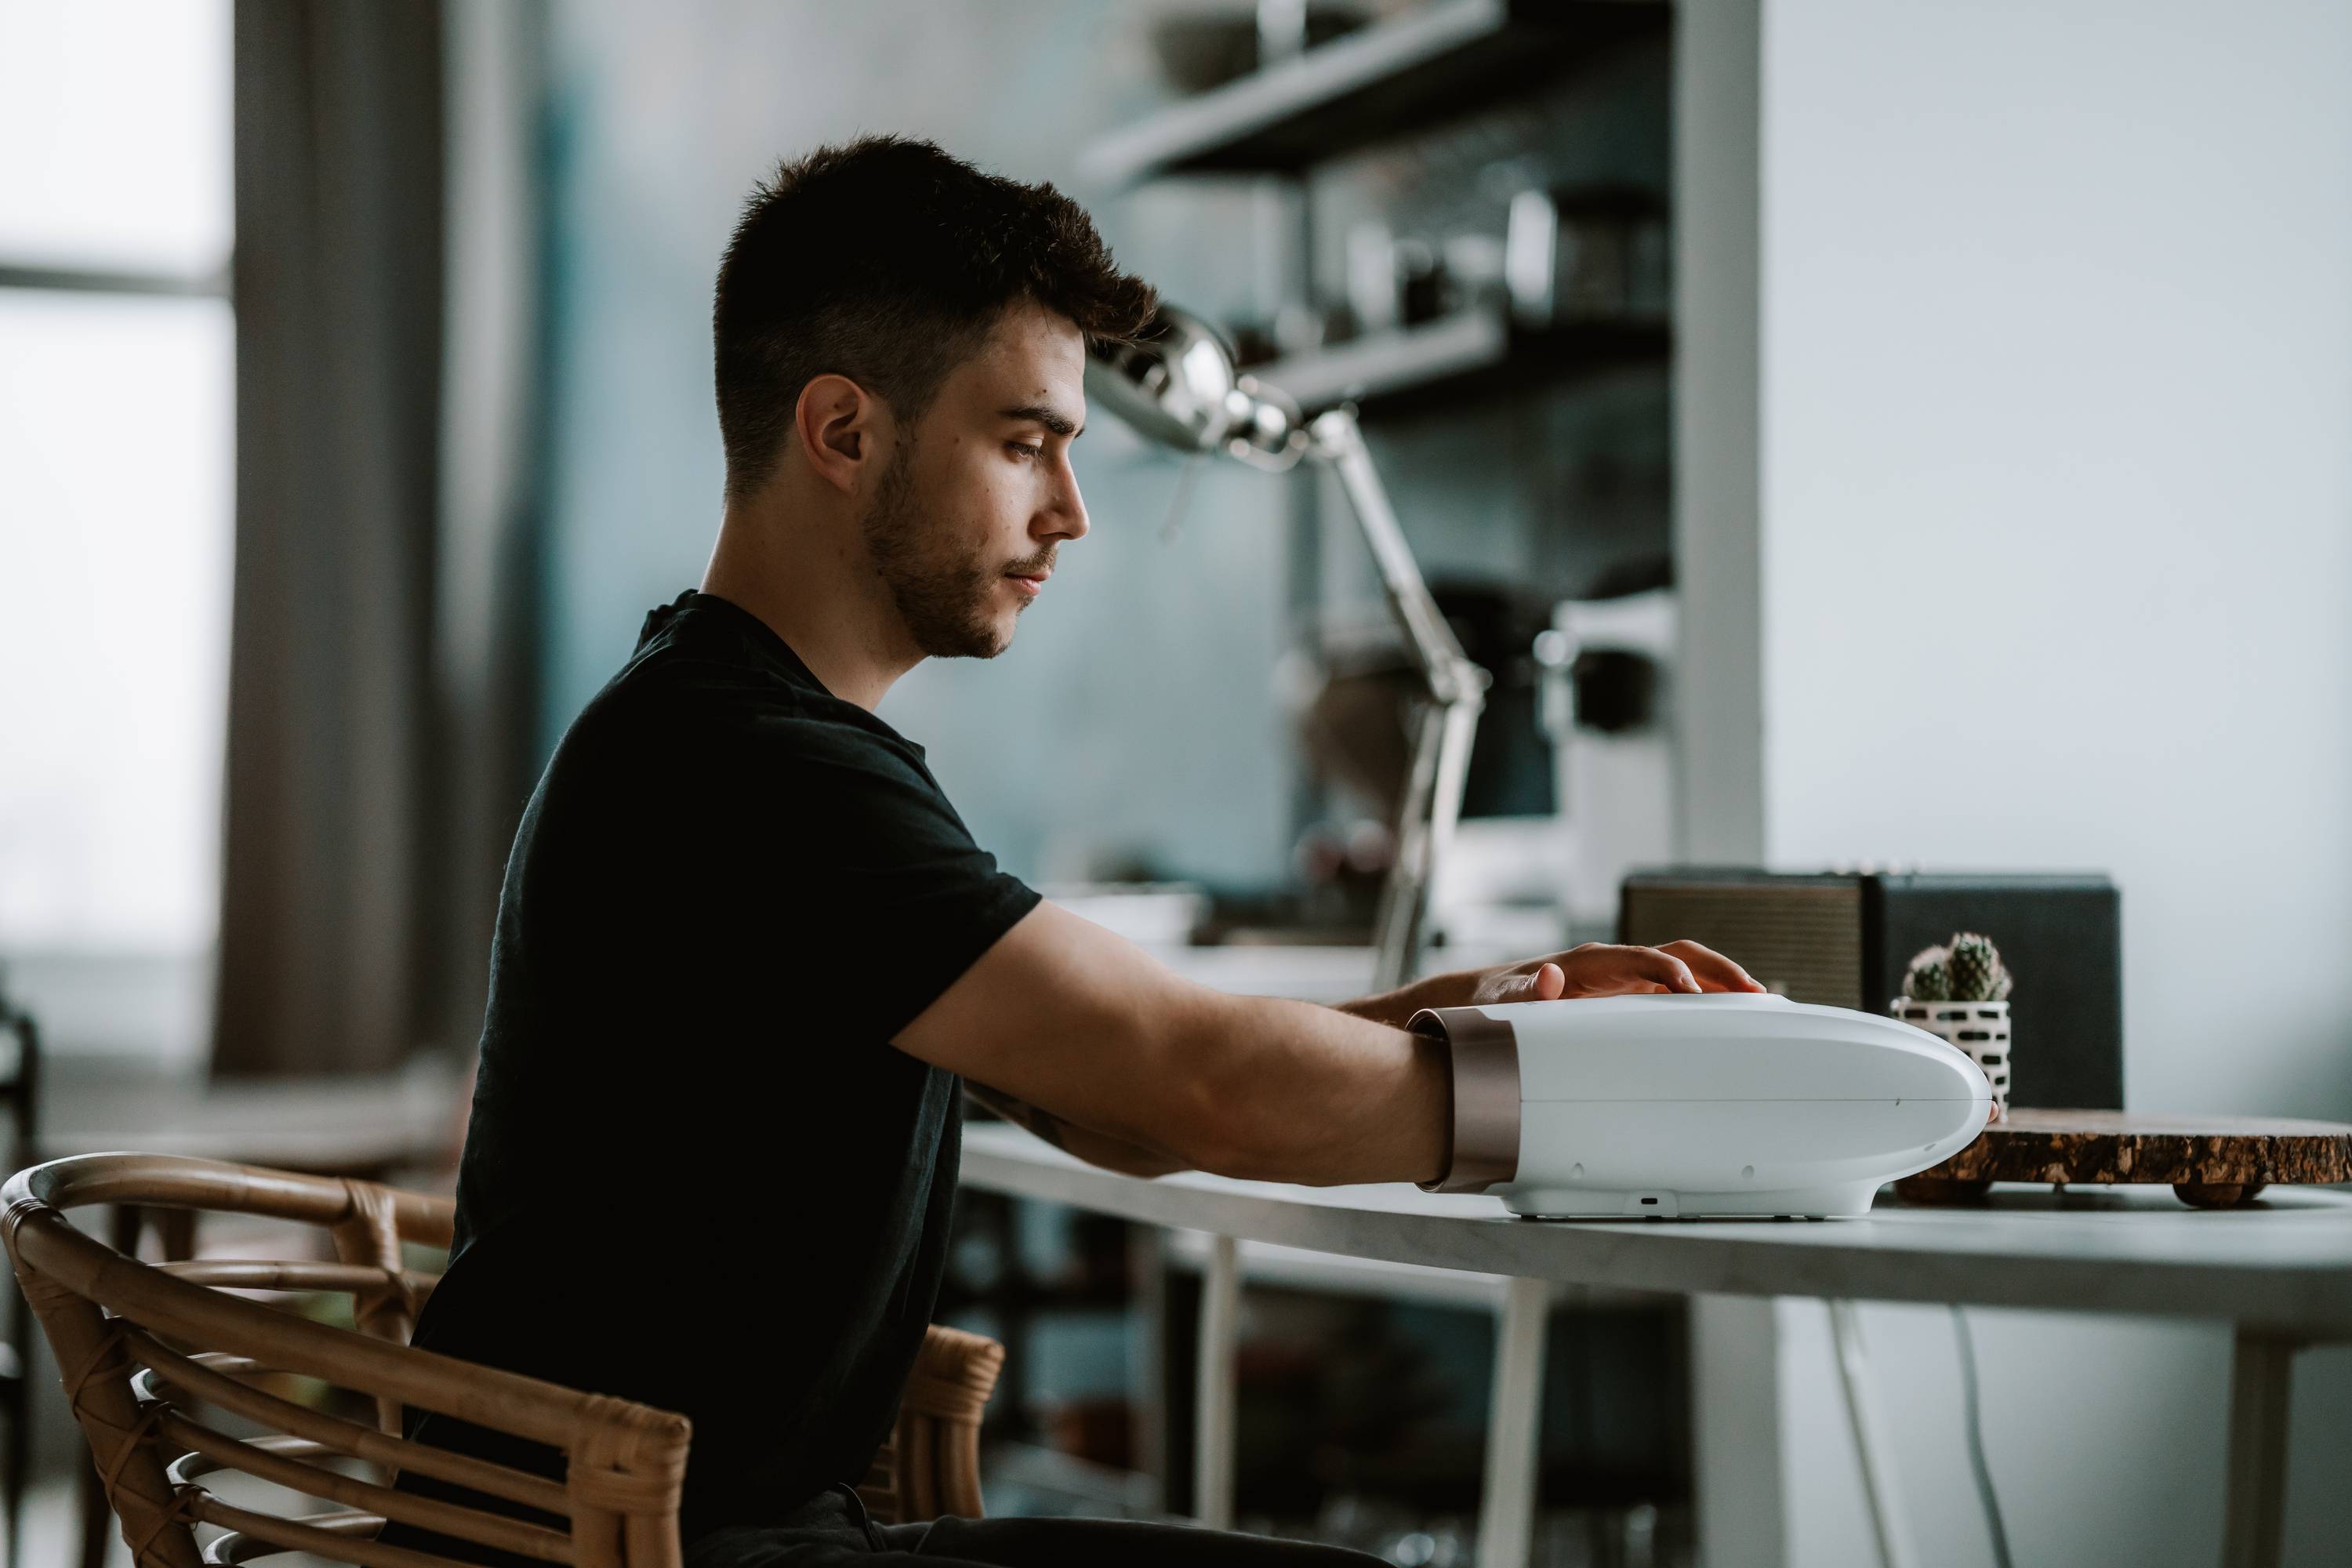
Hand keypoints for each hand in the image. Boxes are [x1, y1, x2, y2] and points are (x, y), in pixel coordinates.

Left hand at [1467, 940, 1766, 1005]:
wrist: (1495, 996)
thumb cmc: (1503, 998)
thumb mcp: (1509, 998)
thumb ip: (1529, 991)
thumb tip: (1550, 977)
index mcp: (1593, 962)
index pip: (1645, 960)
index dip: (1672, 974)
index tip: (1696, 994)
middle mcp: (1617, 963)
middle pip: (1678, 955)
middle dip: (1717, 970)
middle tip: (1753, 993)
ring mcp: (1627, 976)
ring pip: (1685, 969)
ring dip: (1721, 981)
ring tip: (1759, 1002)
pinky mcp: (1631, 992)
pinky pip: (1676, 989)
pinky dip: (1707, 996)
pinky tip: (1729, 1013)